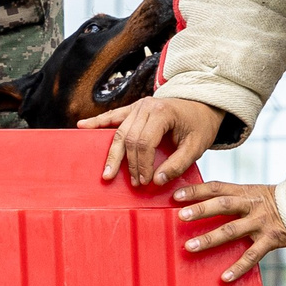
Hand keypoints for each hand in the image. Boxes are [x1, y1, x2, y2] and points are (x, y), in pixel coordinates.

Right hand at [84, 94, 222, 187]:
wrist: (203, 103)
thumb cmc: (200, 124)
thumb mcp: (197, 147)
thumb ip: (178, 165)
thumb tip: (157, 181)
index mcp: (162, 113)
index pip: (144, 143)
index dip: (142, 165)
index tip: (146, 181)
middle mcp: (146, 106)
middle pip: (129, 139)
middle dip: (129, 164)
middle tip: (134, 183)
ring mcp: (138, 105)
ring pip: (119, 132)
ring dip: (114, 154)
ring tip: (108, 173)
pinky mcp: (134, 108)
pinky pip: (113, 116)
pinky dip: (98, 122)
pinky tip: (82, 126)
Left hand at [174, 180, 285, 283]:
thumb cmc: (276, 203)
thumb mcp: (255, 194)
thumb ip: (233, 198)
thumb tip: (205, 203)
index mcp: (244, 192)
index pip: (216, 187)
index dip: (196, 190)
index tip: (175, 195)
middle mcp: (251, 205)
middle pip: (222, 205)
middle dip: (200, 210)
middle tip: (180, 217)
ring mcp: (261, 222)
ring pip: (232, 230)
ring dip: (210, 239)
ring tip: (190, 247)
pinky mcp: (272, 239)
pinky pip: (252, 255)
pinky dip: (238, 267)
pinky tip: (224, 278)